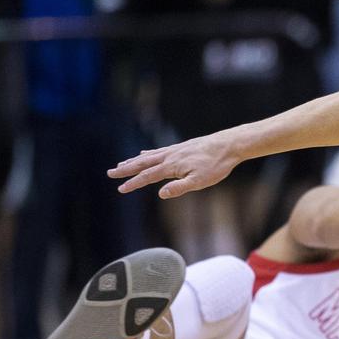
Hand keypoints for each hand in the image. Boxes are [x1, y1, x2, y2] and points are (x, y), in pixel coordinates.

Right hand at [107, 131, 240, 198]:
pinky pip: (158, 151)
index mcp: (172, 166)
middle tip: (110, 173)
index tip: (120, 189)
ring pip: (149, 156)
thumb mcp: (199, 181)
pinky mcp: (181, 147)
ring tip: (121, 164)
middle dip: (126, 169)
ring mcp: (174, 150)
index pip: (147, 176)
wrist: (229, 145)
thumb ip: (179, 188)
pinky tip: (144, 154)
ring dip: (133, 161)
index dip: (133, 183)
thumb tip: (160, 194)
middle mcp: (169, 156)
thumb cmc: (216, 165)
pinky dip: (148, 154)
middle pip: (142, 163)